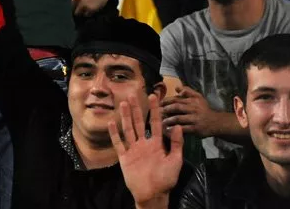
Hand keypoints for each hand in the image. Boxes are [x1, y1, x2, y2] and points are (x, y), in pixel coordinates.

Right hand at [109, 93, 182, 208]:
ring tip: (122, 104)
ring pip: (128, 129)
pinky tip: (111, 123)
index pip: (156, 123)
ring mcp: (133, 149)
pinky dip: (114, 133)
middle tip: (132, 94)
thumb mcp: (175, 161)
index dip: (155, 110)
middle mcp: (144, 144)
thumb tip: (178, 126)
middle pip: (139, 123)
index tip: (153, 96)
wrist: (152, 194)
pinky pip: (118, 143)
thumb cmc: (166, 179)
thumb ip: (177, 144)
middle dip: (136, 109)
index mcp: (157, 144)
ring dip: (125, 117)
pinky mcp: (124, 157)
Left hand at [161, 85, 218, 135]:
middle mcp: (193, 108)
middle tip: (157, 112)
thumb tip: (176, 87)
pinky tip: (168, 130)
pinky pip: (183, 129)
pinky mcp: (195, 128)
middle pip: (176, 107)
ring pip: (178, 118)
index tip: (159, 104)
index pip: (177, 99)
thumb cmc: (204, 109)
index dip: (166, 101)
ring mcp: (194, 119)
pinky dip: (174, 129)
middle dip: (166, 109)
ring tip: (161, 121)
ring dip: (168, 120)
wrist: (216, 122)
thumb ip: (188, 91)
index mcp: (192, 100)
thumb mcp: (198, 97)